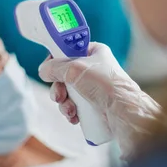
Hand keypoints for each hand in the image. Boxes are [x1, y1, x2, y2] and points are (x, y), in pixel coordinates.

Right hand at [39, 42, 161, 158]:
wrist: (123, 112)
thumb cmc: (105, 84)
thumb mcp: (74, 69)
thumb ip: (55, 67)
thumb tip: (43, 71)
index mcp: (93, 52)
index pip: (68, 50)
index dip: (56, 59)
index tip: (48, 68)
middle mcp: (93, 68)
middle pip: (64, 74)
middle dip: (58, 88)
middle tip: (59, 95)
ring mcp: (93, 87)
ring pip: (67, 92)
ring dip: (64, 102)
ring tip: (70, 109)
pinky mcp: (93, 103)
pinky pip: (74, 105)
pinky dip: (71, 111)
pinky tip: (74, 117)